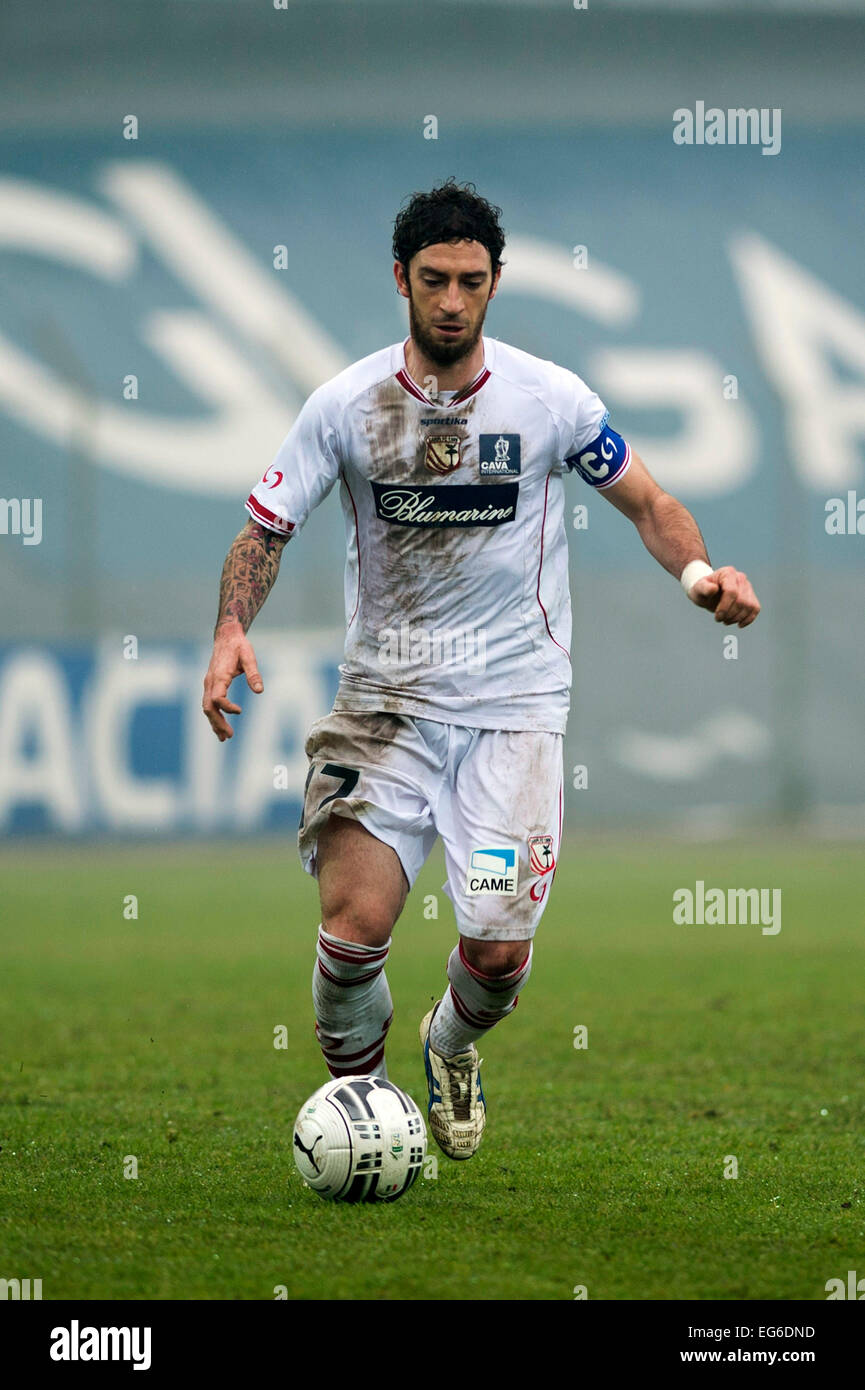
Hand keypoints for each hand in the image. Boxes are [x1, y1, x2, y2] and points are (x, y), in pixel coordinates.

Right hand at [202, 622, 262, 739]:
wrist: (226, 637)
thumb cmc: (239, 646)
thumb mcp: (249, 657)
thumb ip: (254, 674)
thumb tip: (260, 691)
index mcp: (219, 676)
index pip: (217, 697)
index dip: (227, 707)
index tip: (240, 711)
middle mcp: (210, 682)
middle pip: (208, 707)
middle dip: (217, 722)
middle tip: (229, 736)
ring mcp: (208, 684)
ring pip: (207, 707)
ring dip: (214, 722)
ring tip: (224, 738)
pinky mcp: (211, 685)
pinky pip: (209, 704)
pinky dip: (213, 716)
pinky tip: (220, 727)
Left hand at [687, 566, 760, 627]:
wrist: (708, 593)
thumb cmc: (702, 590)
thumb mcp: (698, 589)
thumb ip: (704, 588)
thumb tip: (713, 589)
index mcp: (728, 573)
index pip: (732, 592)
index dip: (725, 607)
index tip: (717, 617)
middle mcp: (741, 577)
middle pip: (741, 601)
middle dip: (730, 614)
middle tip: (719, 619)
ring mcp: (748, 586)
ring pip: (750, 606)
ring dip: (737, 618)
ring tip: (726, 620)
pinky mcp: (752, 596)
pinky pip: (755, 609)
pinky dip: (748, 619)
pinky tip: (739, 624)